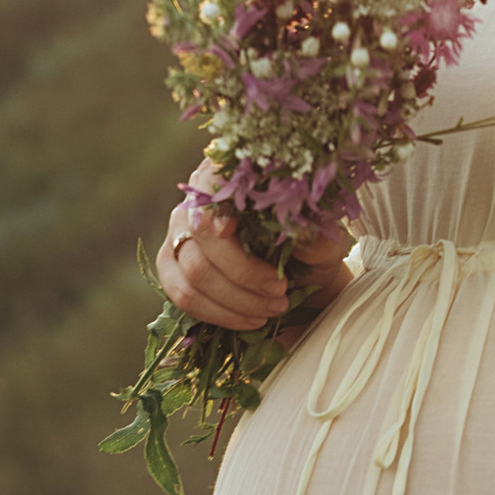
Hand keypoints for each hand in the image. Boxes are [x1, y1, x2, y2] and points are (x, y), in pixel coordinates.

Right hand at [157, 197, 348, 333]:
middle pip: (202, 233)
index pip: (212, 181)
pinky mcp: (170, 267)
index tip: (232, 229)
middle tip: (281, 292)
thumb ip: (315, 235)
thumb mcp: (324, 240)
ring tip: (272, 310)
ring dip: (235, 299)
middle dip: (244, 272)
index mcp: (233, 174)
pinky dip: (219, 313)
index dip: (218, 205)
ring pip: (193, 271)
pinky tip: (249, 320)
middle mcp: (197, 198)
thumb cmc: (310, 249)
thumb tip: (299, 232)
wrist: (300, 278)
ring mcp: (178, 232)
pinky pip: (182, 295)